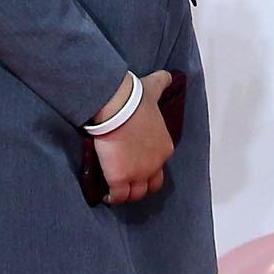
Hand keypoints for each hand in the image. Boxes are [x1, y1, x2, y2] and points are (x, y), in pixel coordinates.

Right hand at [93, 70, 176, 204]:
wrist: (118, 108)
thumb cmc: (135, 99)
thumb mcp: (154, 89)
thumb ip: (162, 83)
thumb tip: (168, 75)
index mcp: (164, 147)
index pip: (160, 164)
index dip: (149, 165)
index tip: (138, 162)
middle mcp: (154, 164)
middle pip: (152, 185)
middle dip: (142, 185)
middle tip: (130, 181)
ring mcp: (138, 174)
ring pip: (136, 194)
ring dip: (127, 193)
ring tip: (117, 191)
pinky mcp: (119, 179)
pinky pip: (118, 197)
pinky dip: (112, 198)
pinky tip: (106, 196)